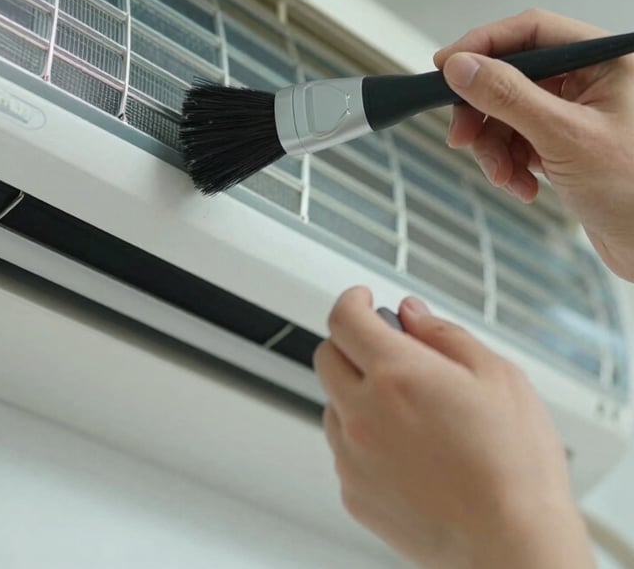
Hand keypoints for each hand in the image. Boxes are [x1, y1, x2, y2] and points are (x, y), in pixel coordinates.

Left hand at [314, 289, 594, 568]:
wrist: (514, 546)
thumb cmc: (515, 467)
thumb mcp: (497, 375)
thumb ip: (444, 334)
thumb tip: (412, 314)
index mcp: (396, 374)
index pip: (343, 318)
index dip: (352, 300)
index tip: (363, 299)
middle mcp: (363, 413)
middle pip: (327, 356)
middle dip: (352, 343)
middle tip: (387, 350)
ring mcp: (353, 457)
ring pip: (333, 404)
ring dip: (356, 393)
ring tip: (409, 412)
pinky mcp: (354, 494)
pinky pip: (344, 450)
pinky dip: (363, 439)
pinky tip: (407, 451)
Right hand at [434, 8, 633, 279]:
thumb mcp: (564, 138)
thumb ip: (508, 97)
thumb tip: (462, 67)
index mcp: (605, 62)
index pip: (531, 31)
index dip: (484, 45)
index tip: (447, 67)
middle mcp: (592, 81)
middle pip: (512, 74)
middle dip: (484, 111)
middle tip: (462, 135)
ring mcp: (577, 113)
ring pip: (509, 111)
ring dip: (495, 146)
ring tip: (504, 175)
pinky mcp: (567, 143)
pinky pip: (519, 139)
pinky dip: (510, 162)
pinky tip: (522, 184)